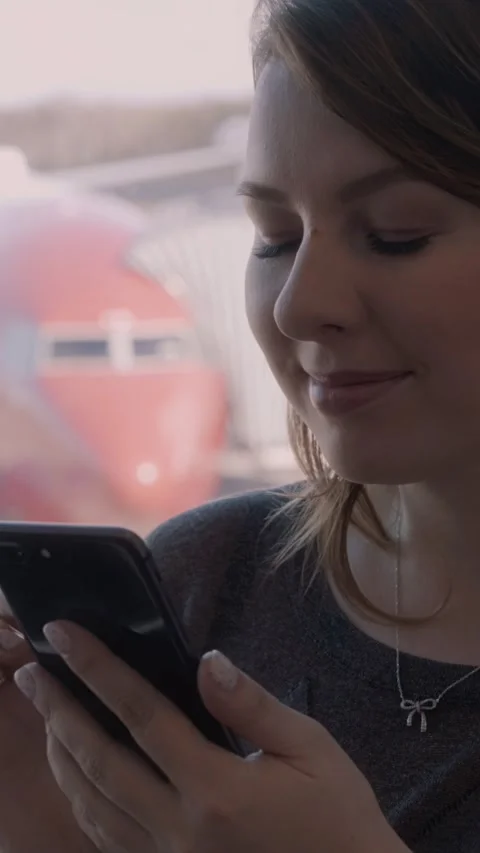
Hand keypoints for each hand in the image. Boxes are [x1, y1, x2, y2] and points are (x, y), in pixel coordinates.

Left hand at [15, 622, 409, 852]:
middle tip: (30, 672)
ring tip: (45, 713)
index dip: (97, 668)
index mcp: (216, 789)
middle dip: (58, 710)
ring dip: (60, 754)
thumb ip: (252, 705)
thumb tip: (206, 661)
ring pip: (91, 805)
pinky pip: (107, 837)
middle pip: (99, 761)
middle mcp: (180, 828)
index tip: (64, 633)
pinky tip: (75, 773)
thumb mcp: (311, 749)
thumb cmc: (337, 819)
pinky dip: (80, 799)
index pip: (141, 715)